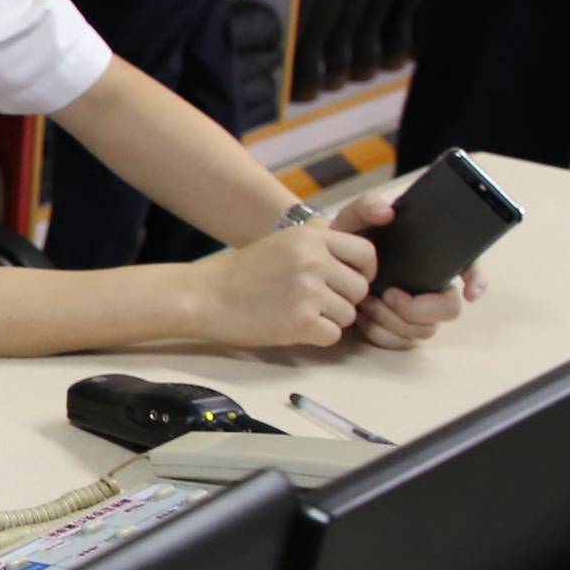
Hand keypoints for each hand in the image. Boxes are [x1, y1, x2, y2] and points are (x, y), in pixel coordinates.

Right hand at [188, 209, 382, 349]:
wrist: (202, 297)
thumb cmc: (242, 272)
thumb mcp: (282, 240)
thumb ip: (319, 237)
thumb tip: (350, 232)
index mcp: (311, 237)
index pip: (366, 253)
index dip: (362, 270)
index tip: (345, 281)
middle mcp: (314, 260)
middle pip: (360, 289)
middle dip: (342, 299)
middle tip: (312, 302)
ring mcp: (309, 291)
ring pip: (349, 315)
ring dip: (328, 319)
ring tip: (296, 312)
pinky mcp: (302, 321)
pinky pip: (333, 336)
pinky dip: (315, 337)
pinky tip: (291, 326)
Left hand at [324, 190, 485, 349]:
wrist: (326, 267)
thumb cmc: (348, 241)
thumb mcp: (353, 219)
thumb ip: (366, 206)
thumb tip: (386, 211)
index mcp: (432, 256)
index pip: (470, 266)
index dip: (477, 280)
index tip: (470, 292)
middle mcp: (432, 285)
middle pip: (449, 309)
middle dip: (419, 308)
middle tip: (387, 295)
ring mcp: (418, 311)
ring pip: (424, 331)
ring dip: (393, 321)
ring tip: (366, 303)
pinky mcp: (400, 329)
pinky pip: (401, 344)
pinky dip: (380, 333)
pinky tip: (363, 318)